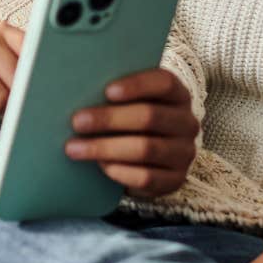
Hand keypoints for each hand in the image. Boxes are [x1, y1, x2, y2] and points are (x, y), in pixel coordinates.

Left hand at [64, 67, 197, 197]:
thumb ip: (114, 95)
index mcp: (177, 95)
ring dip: (105, 148)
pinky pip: (147, 178)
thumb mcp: (129, 103)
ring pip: (146, 149)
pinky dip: (120, 172)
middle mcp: (186, 123)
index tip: (107, 91)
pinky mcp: (176, 180)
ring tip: (75, 148)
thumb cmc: (130, 119)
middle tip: (77, 122)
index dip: (137, 86)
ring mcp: (184, 153)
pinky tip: (99, 166)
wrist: (149, 159)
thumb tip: (77, 88)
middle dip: (109, 119)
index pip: (164, 83)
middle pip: (149, 117)